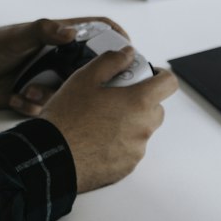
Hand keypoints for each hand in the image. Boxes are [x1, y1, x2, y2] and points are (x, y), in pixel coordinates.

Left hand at [0, 17, 126, 111]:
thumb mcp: (19, 35)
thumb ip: (44, 31)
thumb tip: (70, 32)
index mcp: (61, 38)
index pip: (98, 32)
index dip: (117, 39)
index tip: (128, 52)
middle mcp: (61, 59)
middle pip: (91, 70)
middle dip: (90, 82)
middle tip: (90, 90)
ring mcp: (51, 80)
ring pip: (70, 94)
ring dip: (51, 95)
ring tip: (29, 89)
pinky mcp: (39, 99)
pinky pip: (49, 108)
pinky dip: (33, 105)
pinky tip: (16, 97)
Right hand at [39, 46, 178, 191]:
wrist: (51, 156)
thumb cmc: (66, 119)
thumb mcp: (85, 78)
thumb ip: (111, 61)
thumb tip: (127, 54)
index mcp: (139, 102)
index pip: (169, 83)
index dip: (160, 76)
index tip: (148, 76)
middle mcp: (143, 127)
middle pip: (155, 109)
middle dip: (140, 101)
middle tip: (115, 99)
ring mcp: (136, 149)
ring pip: (141, 130)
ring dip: (129, 124)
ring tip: (99, 122)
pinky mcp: (126, 167)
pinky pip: (129, 150)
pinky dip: (119, 144)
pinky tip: (96, 140)